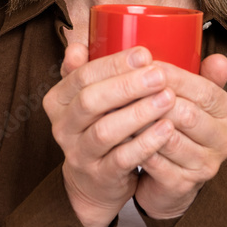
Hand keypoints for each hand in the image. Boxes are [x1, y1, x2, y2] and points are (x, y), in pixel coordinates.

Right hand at [43, 43, 177, 226]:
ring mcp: (79, 154)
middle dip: (127, 85)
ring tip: (168, 98)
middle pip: (90, 101)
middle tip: (160, 74)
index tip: (144, 53)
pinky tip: (167, 129)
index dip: (113, 64)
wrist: (95, 181)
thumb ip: (85, 70)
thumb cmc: (99, 124)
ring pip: (105, 131)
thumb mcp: (87, 97)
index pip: (82, 76)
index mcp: (58, 100)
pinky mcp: (99, 176)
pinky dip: (145, 143)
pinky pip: (122, 159)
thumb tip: (78, 46)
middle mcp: (63, 127)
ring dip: (139, 113)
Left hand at [133, 53, 226, 219]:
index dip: (174, 76)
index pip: (204, 90)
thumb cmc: (179, 128)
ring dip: (140, 121)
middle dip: (153, 98)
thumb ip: (205, 77)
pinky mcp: (182, 185)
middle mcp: (224, 141)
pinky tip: (118, 133)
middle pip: (186, 114)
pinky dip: (134, 145)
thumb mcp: (194, 99)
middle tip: (126, 86)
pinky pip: (154, 161)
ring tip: (118, 107)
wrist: (170, 178)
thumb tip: (219, 59)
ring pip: (167, 138)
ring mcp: (205, 166)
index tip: (146, 64)